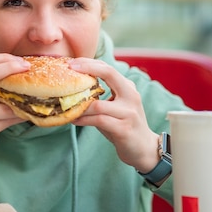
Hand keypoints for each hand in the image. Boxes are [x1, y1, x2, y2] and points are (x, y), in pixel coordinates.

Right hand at [0, 53, 29, 168]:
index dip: (5, 58)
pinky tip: (29, 113)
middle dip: (12, 66)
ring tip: (36, 93)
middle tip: (28, 68)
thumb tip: (10, 80)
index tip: (20, 61)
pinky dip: (21, 115)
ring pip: (5, 101)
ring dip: (24, 96)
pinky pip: (9, 120)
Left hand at [69, 58, 159, 172]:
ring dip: (79, 106)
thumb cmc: (124, 126)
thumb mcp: (116, 107)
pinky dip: (83, 120)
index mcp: (128, 88)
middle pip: (109, 73)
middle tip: (69, 70)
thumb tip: (74, 88)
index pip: (108, 68)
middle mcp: (131, 96)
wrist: (144, 149)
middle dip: (87, 69)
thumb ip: (102, 96)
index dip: (90, 63)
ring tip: (67, 106)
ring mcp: (128, 113)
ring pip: (98, 104)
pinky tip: (74, 120)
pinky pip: (98, 120)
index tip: (72, 62)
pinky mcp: (123, 129)